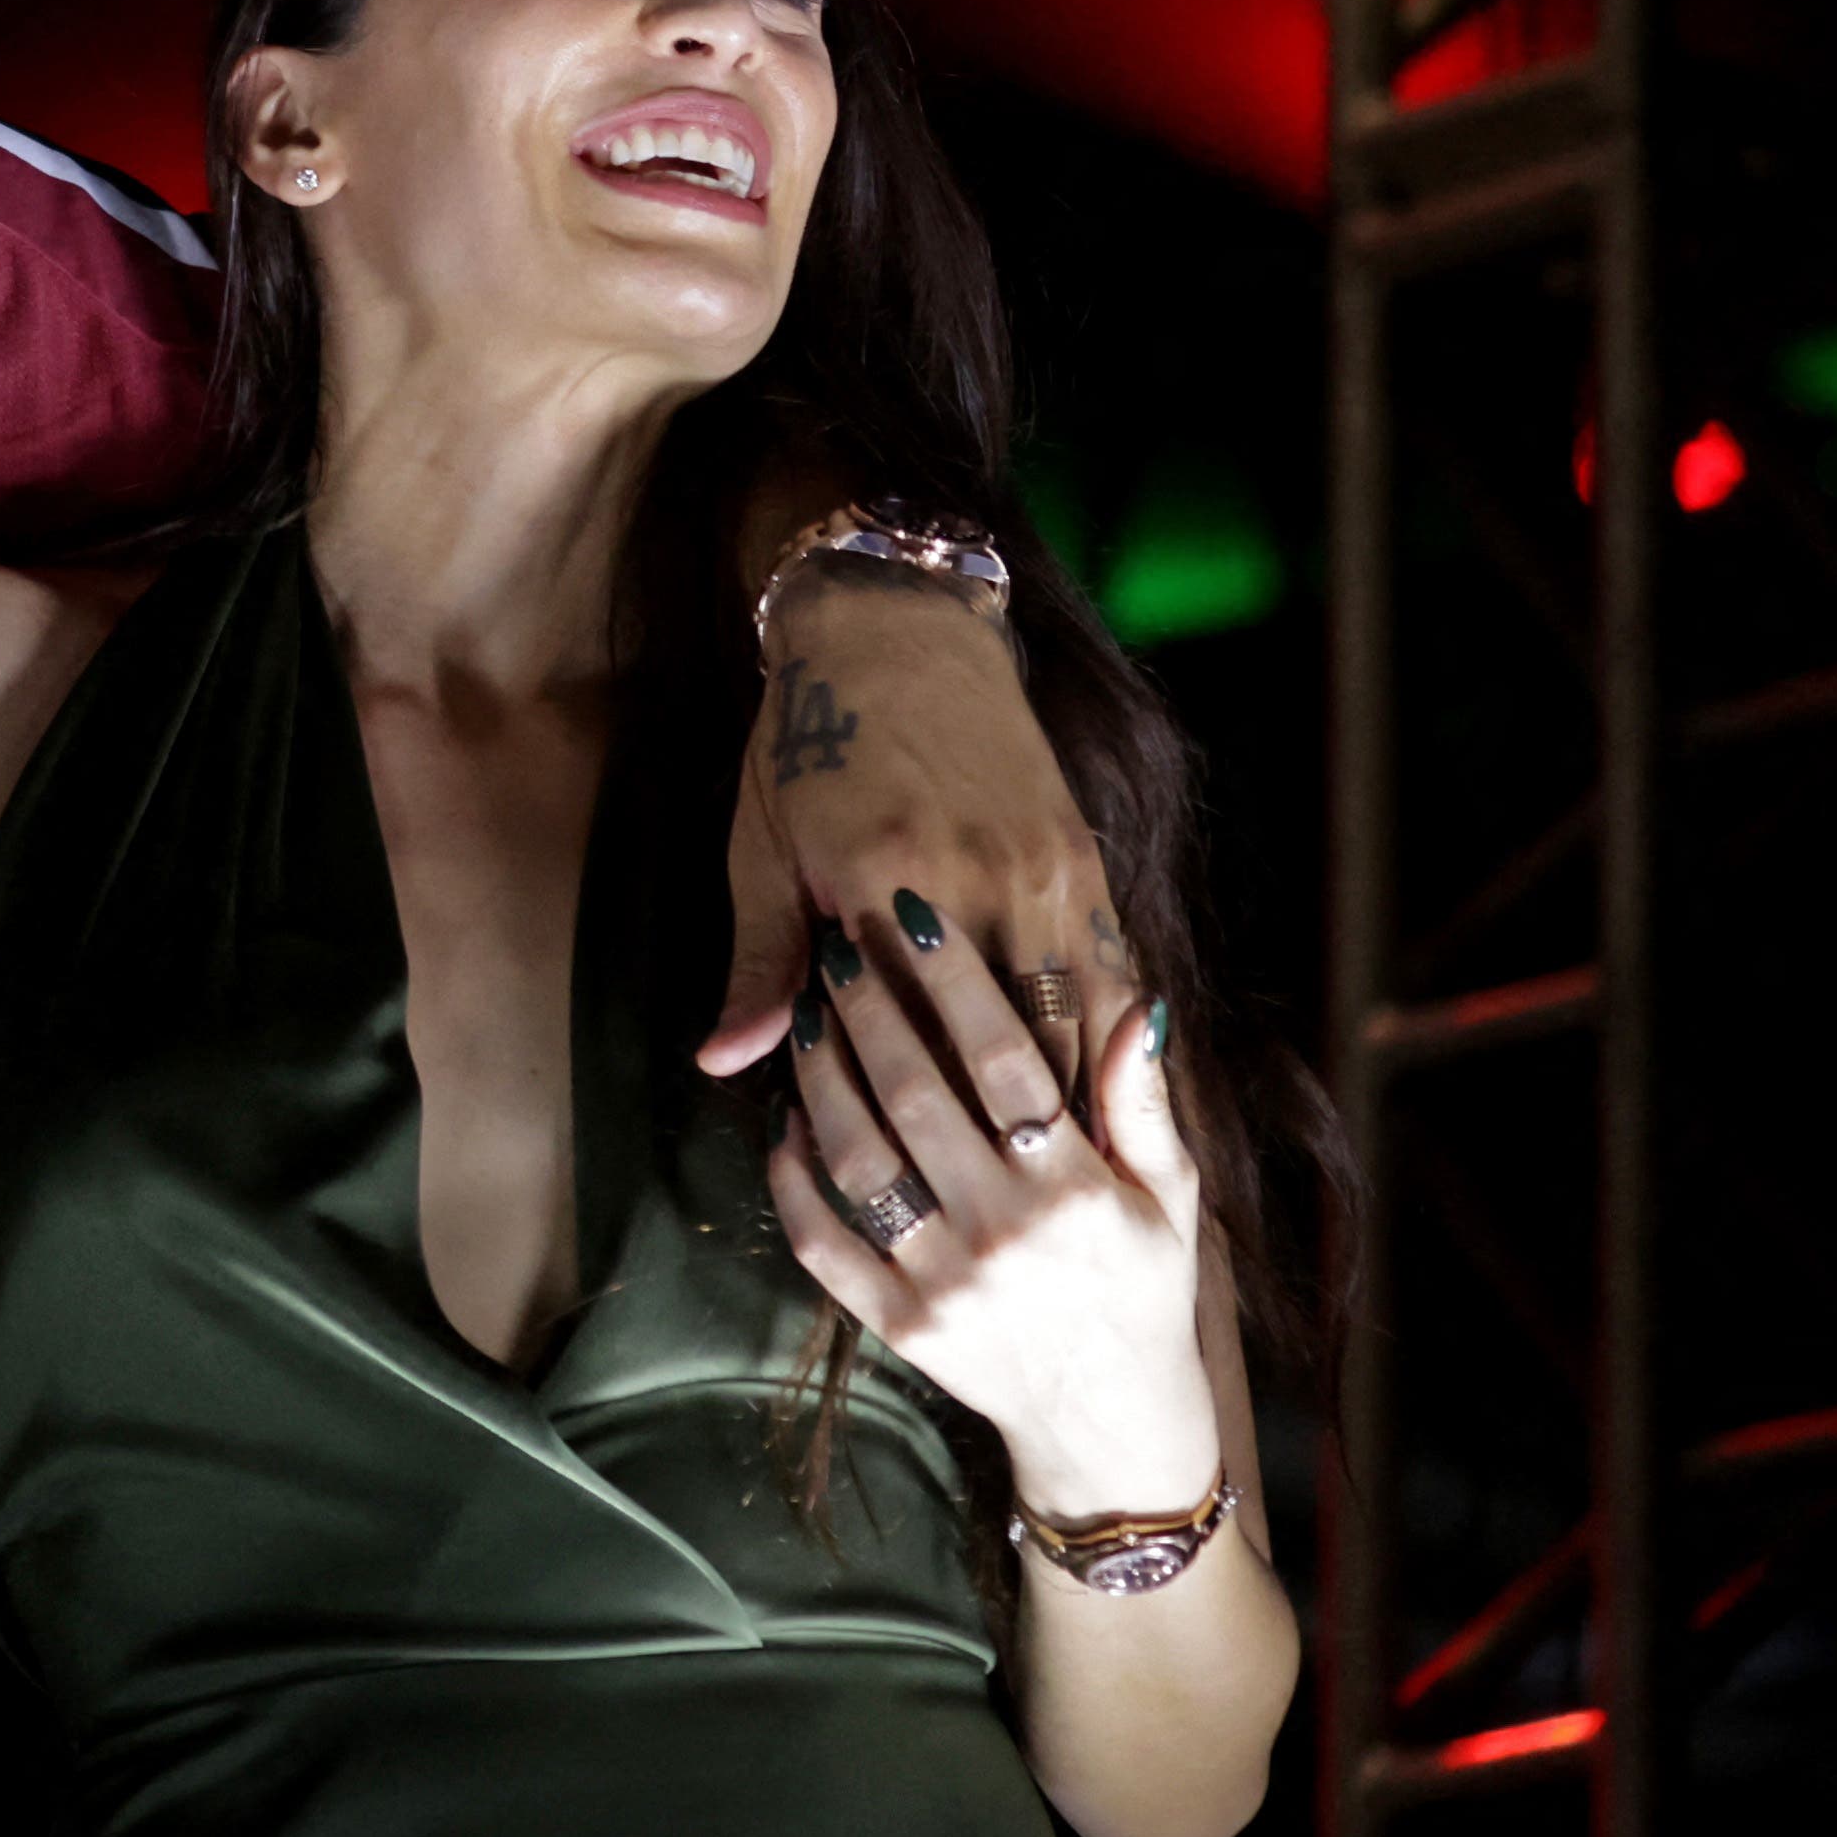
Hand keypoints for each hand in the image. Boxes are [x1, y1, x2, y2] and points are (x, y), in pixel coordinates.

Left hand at [702, 565, 1120, 1144]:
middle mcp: (979, 884)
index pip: (909, 1037)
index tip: (911, 1185)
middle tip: (995, 1205)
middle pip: (1003, 1045)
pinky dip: (1105, 1040)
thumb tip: (725, 1063)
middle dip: (1000, 1132)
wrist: (890, 632)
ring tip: (1050, 1176)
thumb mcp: (763, 850)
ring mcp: (1046, 872)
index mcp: (882, 886)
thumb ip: (760, 963)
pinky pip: (1111, 975)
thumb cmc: (803, 744)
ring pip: (1071, 1020)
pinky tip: (1101, 1096)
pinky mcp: (1085, 859)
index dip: (913, 1120)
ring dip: (1062, 1100)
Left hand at [767, 927, 1222, 1521]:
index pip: (1006, 1061)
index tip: (914, 914)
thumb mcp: (1172, 1198)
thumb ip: (1143, 1103)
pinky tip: (782, 1118)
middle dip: (870, 1011)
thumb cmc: (1144, 1288)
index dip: (955, 982)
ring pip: (859, 1157)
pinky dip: (791, 1175)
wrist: (1109, 1424)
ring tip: (804, 1016)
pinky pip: (822, 1240)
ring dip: (820, 1078)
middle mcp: (1007, 1235)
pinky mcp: (898, 1326)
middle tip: (838, 948)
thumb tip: (1139, 1005)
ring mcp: (945, 1283)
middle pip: (917, 1097)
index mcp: (1077, 1193)